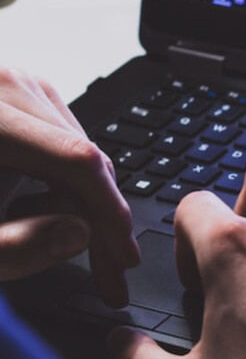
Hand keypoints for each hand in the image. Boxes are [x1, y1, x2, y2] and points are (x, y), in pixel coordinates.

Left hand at [0, 69, 139, 304]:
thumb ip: (14, 246)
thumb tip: (79, 235)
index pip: (77, 162)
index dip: (110, 216)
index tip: (122, 260)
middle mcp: (2, 85)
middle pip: (85, 156)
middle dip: (103, 220)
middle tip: (110, 274)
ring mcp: (9, 84)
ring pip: (79, 151)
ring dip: (86, 204)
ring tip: (75, 250)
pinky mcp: (11, 94)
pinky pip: (60, 142)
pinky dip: (65, 183)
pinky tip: (53, 215)